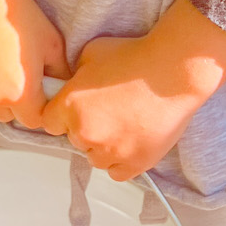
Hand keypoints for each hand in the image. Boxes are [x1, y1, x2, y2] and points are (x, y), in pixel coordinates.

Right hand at [0, 0, 67, 129]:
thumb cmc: (17, 12)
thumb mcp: (52, 43)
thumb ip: (61, 74)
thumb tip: (65, 89)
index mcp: (20, 96)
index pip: (35, 120)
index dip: (38, 105)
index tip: (37, 91)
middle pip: (8, 115)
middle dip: (13, 99)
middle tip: (14, 70)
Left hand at [38, 0, 225, 179]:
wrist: (174, 71)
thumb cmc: (136, 57)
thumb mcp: (92, 53)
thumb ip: (76, 75)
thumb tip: (73, 83)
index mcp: (70, 105)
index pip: (50, 122)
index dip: (63, 115)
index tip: (77, 109)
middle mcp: (86, 132)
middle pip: (75, 139)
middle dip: (87, 127)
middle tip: (109, 110)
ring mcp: (111, 152)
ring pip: (95, 158)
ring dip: (104, 145)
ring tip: (124, 124)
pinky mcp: (135, 163)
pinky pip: (117, 172)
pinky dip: (122, 160)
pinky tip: (131, 142)